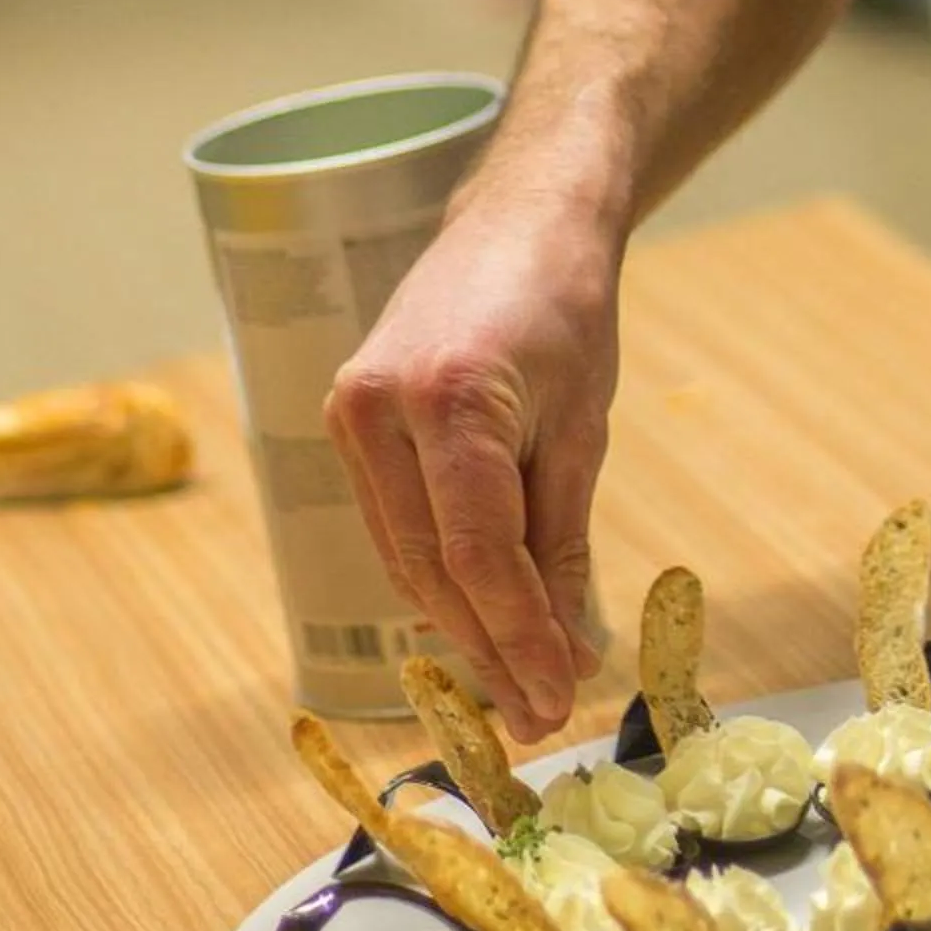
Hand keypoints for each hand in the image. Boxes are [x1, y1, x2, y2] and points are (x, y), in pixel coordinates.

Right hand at [325, 197, 618, 742]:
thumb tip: (568, 648)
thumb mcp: (582, 427)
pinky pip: (393, 523)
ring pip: (404, 556)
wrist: (518, 219)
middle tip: (542, 710)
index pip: (478, 552)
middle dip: (491, 647)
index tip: (558, 694)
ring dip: (462, 624)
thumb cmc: (565, 309)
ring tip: (522, 683)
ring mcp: (350, 414)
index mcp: (445, 399)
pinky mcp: (348, 422)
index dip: (518, 635)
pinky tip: (482, 618)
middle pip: (430, 568)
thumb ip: (563, 540)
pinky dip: (437, 574)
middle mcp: (377, 409)